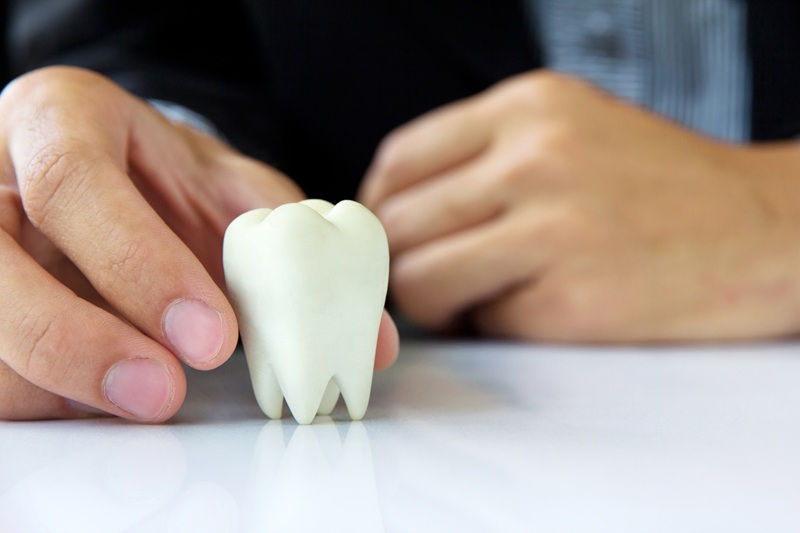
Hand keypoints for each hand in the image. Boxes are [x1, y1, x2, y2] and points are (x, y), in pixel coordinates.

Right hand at [0, 66, 397, 420]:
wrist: (117, 171)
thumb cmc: (166, 177)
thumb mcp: (230, 190)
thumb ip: (292, 249)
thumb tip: (370, 338)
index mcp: (60, 120)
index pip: (74, 184)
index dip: (137, 265)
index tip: (209, 336)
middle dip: (78, 342)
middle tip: (163, 393)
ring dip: (64, 384)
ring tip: (147, 397)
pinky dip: (54, 398)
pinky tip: (110, 398)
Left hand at [360, 70, 799, 342]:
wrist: (764, 232)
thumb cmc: (664, 187)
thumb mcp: (571, 129)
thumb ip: (485, 157)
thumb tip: (400, 208)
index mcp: (528, 108)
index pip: (399, 159)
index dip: (380, 208)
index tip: (391, 236)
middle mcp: (534, 157)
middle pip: (397, 224)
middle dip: (401, 262)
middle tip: (431, 277)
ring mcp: (552, 228)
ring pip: (420, 279)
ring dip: (434, 301)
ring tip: (477, 296)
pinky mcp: (569, 299)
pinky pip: (477, 322)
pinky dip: (487, 324)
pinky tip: (529, 309)